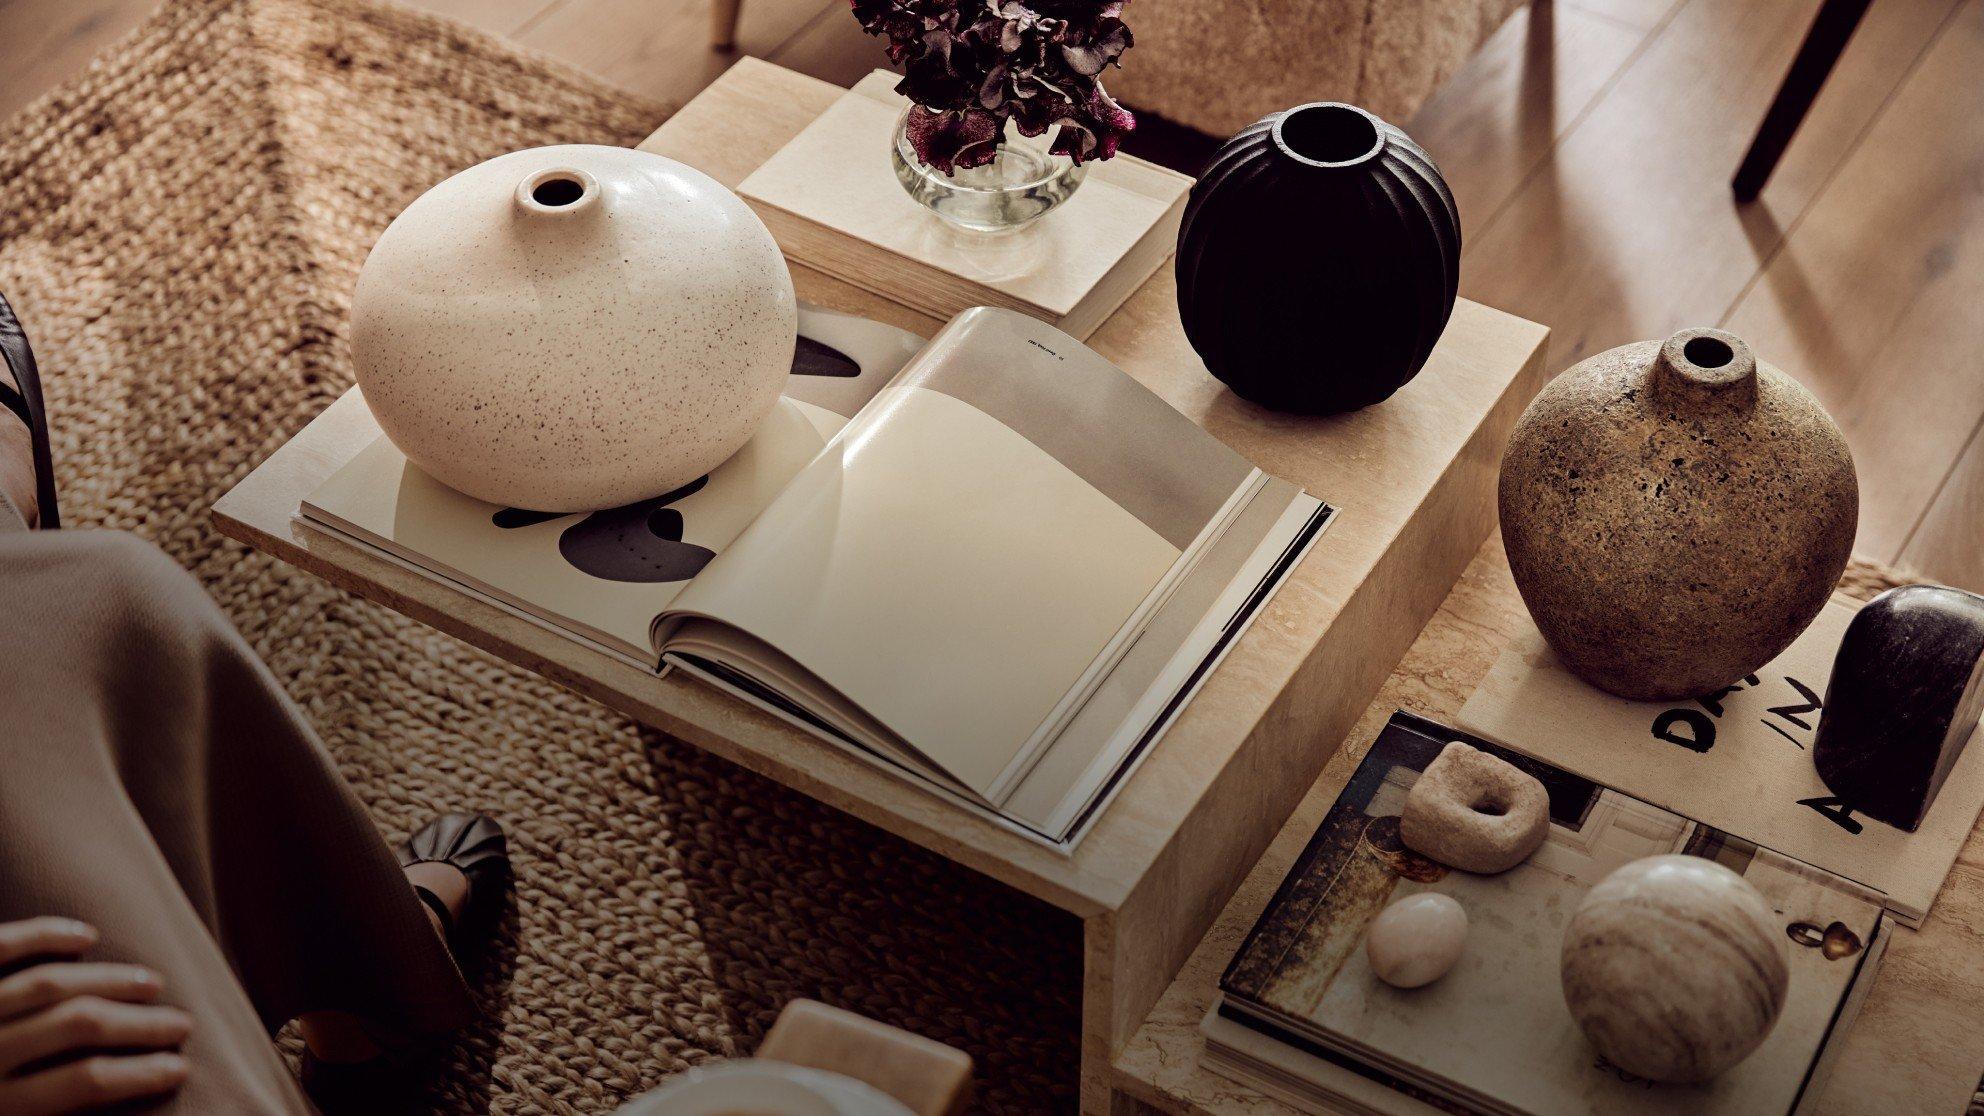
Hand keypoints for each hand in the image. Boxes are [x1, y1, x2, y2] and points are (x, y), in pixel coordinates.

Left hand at [0, 918, 188, 1113]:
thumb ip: (45, 1108)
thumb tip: (112, 1099)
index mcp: (0, 1104)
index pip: (85, 1082)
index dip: (140, 1074)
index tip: (180, 1068)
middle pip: (78, 1025)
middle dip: (139, 1024)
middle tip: (182, 1024)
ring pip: (50, 983)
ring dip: (109, 980)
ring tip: (152, 983)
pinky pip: (3, 947)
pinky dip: (44, 935)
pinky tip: (86, 936)